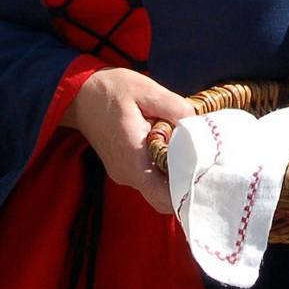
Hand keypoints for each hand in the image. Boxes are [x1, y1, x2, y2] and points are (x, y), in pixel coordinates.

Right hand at [61, 67, 195, 213]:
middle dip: (186, 187)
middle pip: (163, 197)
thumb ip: (175, 108)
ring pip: (157, 189)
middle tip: (208, 168)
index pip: (162, 195)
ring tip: (193, 154)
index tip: (208, 183)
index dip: (187, 195)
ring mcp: (123, 173)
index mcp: (132, 156)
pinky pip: (148, 178)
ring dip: (175, 177)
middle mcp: (126, 172)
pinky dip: (164, 171)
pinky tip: (174, 150)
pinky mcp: (123, 168)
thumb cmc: (113, 90)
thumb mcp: (147, 91)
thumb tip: (198, 124)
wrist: (80, 95)